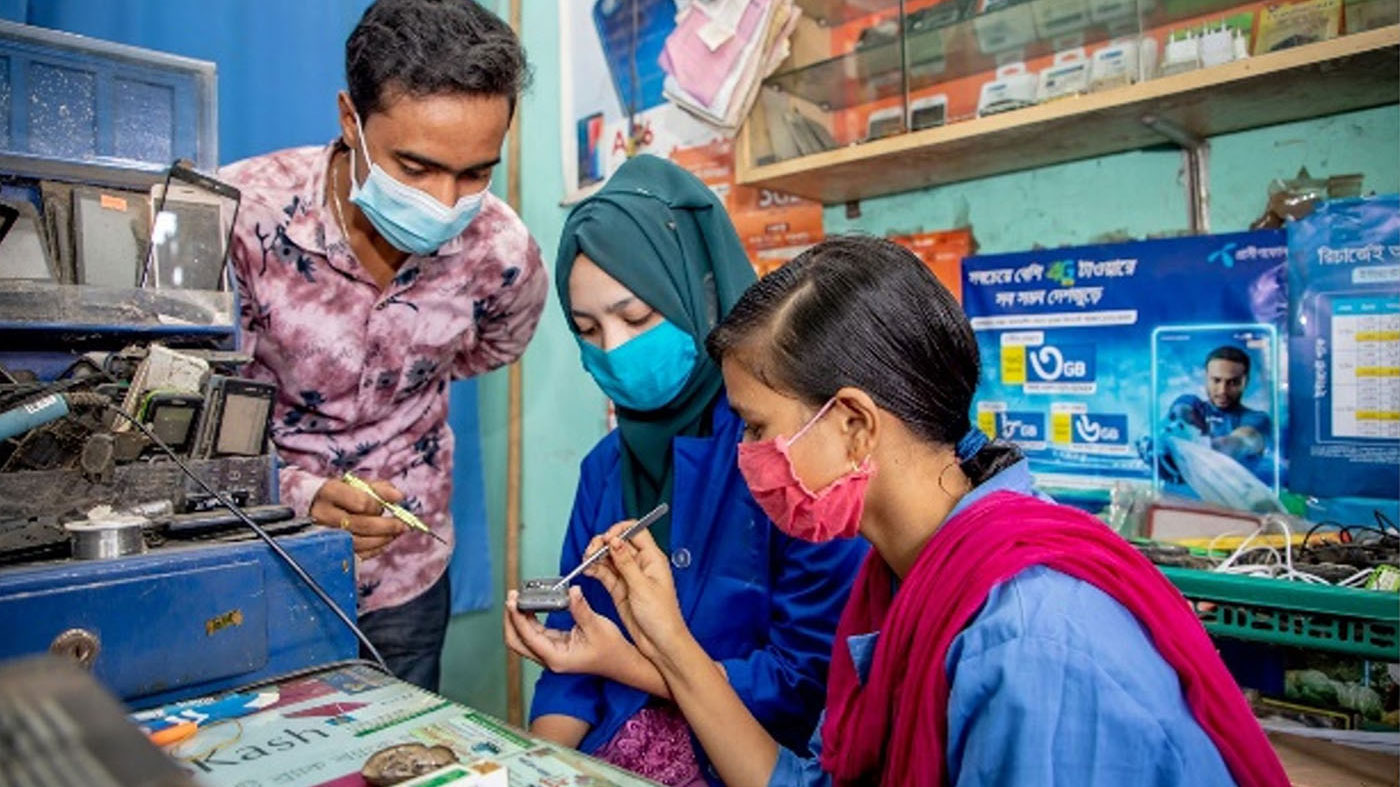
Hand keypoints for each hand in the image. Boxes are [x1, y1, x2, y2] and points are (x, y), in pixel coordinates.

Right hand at [309, 477, 405, 558]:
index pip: (361, 502)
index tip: (391, 503)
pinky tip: (383, 542)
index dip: (379, 505)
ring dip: (383, 539)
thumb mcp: (354, 484)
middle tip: (404, 525)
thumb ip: (378, 488)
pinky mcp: (326, 550)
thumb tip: (399, 496)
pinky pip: (354, 555)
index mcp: (329, 492)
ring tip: (395, 533)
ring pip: (358, 542)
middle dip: (388, 526)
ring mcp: (322, 535)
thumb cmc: (339, 494)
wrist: (309, 507)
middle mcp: (322, 514)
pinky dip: (373, 550)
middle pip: (361, 524)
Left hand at [503, 586, 641, 680]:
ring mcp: (551, 653)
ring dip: (518, 619)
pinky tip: (531, 605)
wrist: (623, 663)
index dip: (517, 617)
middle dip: (510, 620)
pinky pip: (535, 634)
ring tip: (518, 598)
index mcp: (556, 657)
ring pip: (524, 638)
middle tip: (511, 598)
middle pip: (517, 642)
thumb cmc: (612, 650)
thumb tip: (571, 591)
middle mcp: (550, 658)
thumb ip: (581, 609)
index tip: (513, 600)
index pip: (528, 636)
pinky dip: (530, 620)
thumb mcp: (597, 627)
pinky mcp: (556, 646)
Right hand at [586, 521, 688, 661]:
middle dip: (603, 544)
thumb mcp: (642, 587)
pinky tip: (588, 570)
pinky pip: (605, 573)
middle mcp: (640, 565)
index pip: (635, 532)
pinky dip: (595, 570)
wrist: (660, 643)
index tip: (606, 538)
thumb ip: (626, 562)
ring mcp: (629, 577)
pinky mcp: (620, 589)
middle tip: (591, 552)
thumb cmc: (662, 617)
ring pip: (609, 558)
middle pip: (618, 543)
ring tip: (586, 561)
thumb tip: (615, 541)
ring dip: (596, 557)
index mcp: (652, 559)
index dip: (619, 531)